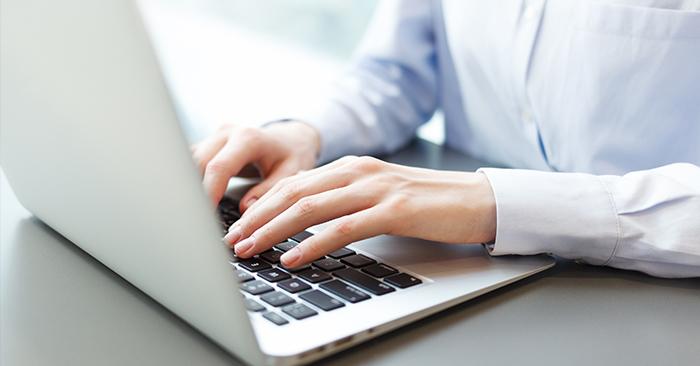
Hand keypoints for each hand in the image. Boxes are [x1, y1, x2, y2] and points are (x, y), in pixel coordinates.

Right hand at [191, 121, 319, 210]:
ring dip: (188, 186)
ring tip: (191, 212)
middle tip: (195, 220)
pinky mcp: (209, 144)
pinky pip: (192, 161)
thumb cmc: (292, 155)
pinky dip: (190, 180)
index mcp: (248, 138)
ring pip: (190, 161)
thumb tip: (245, 210)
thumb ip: (268, 191)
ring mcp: (216, 137)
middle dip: (193, 192)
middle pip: (198, 163)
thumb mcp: (290, 173)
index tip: (205, 215)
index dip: (208, 192)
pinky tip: (191, 200)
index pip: (219, 167)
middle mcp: (228, 133)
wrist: (290, 139)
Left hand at [225, 156, 496, 267]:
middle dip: (256, 218)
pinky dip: (313, 243)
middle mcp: (358, 172)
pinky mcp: (394, 210)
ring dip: (273, 230)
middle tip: (231, 241)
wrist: (478, 199)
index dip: (259, 206)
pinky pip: (343, 228)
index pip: (293, 184)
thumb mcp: (378, 194)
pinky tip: (293, 258)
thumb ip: (344, 201)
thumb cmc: (427, 202)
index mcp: (350, 167)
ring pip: (310, 208)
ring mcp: (376, 189)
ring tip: (250, 249)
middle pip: (292, 193)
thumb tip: (304, 223)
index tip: (237, 226)